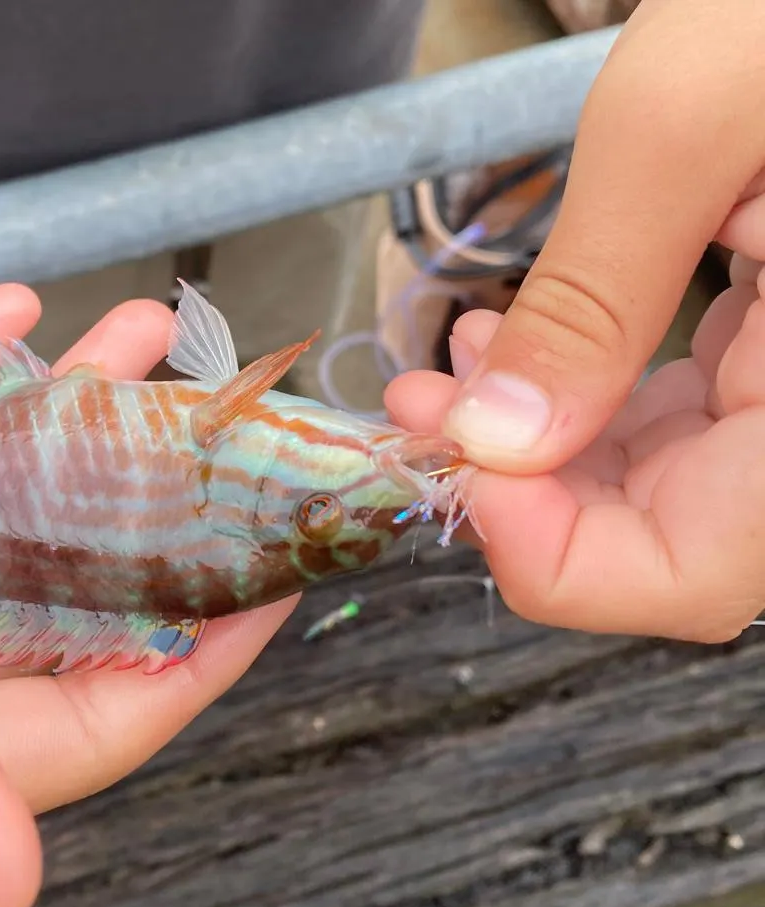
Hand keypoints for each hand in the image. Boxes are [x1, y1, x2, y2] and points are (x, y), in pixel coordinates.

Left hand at [387, 0, 764, 640]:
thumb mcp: (692, 120)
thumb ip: (591, 298)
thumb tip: (491, 442)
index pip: (695, 578)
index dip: (557, 558)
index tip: (461, 465)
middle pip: (664, 545)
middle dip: (517, 494)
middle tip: (420, 417)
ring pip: (657, 490)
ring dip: (531, 449)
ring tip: (448, 371)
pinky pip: (675, 425)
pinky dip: (580, 402)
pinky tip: (512, 346)